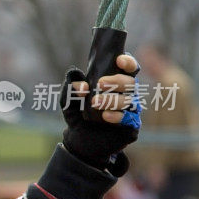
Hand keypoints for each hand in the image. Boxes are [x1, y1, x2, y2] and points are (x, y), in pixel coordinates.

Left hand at [60, 54, 140, 174]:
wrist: (78, 138)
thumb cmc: (77, 112)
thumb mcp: (68, 98)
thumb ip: (70, 85)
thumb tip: (80, 82)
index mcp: (115, 82)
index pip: (129, 68)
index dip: (128, 62)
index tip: (119, 60)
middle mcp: (126, 94)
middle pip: (131, 83)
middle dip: (117, 81)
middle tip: (100, 84)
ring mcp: (130, 110)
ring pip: (131, 101)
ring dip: (113, 100)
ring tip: (95, 102)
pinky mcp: (131, 126)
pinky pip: (131, 119)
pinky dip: (118, 116)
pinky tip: (105, 115)